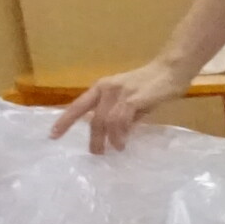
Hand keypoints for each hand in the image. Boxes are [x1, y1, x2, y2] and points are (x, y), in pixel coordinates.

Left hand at [50, 58, 194, 153]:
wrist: (171, 70)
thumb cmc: (153, 86)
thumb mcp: (131, 100)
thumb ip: (122, 114)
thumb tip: (118, 134)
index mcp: (101, 87)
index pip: (78, 106)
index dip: (65, 121)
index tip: (53, 135)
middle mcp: (106, 89)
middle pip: (93, 118)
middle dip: (94, 138)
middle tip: (96, 153)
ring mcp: (119, 93)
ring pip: (105, 121)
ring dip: (108, 139)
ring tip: (114, 149)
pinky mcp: (133, 98)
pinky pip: (120, 120)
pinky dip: (120, 134)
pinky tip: (123, 142)